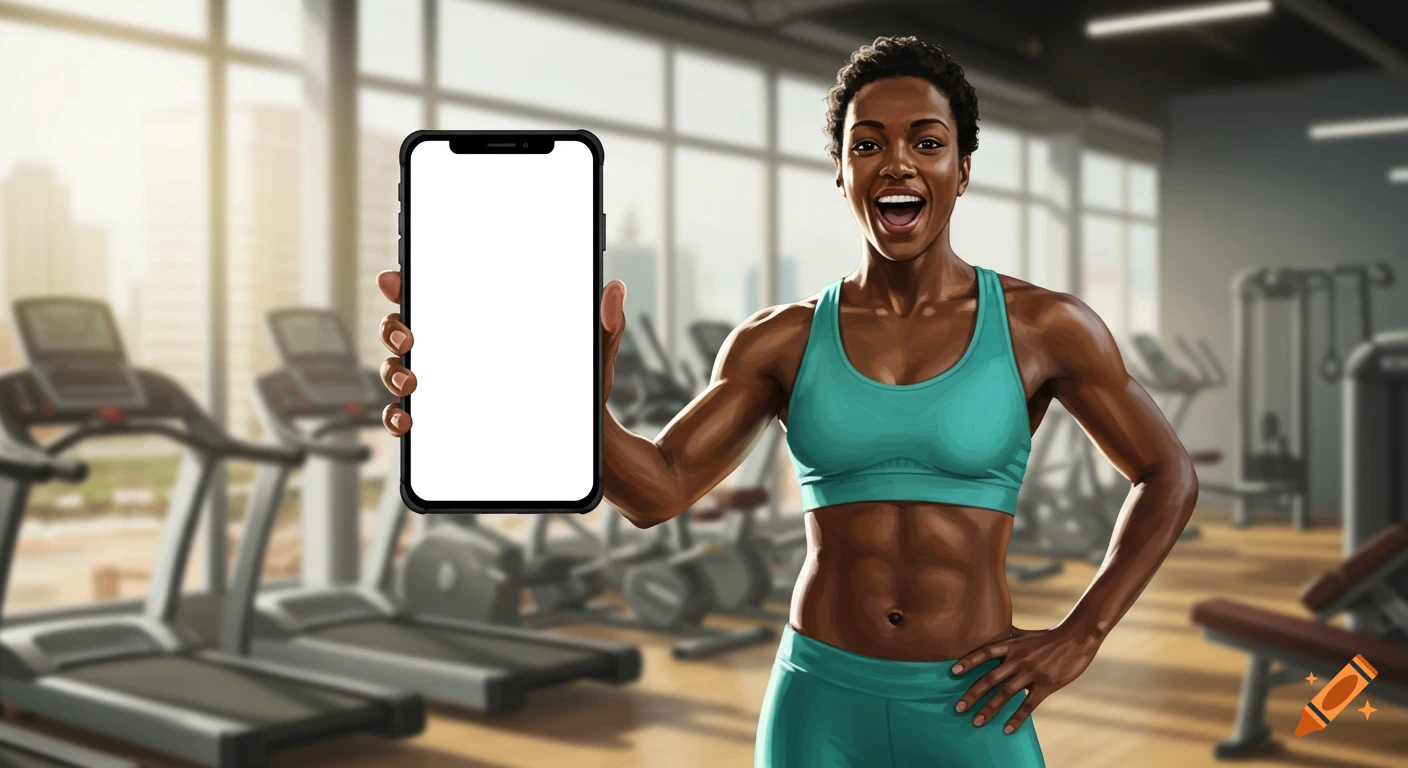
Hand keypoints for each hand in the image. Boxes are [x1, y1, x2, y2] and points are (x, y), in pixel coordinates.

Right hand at [376, 273, 627, 435]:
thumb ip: (604, 324)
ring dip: (391, 373)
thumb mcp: (594, 358)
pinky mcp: (443, 424)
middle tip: (408, 337)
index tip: (394, 279)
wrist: (586, 448)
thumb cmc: (580, 394)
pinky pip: (405, 417)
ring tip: (412, 383)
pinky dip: (396, 417)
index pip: (436, 297)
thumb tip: (615, 288)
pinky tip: (405, 421)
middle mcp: (455, 353)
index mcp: (482, 327)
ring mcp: (445, 387)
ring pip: (396, 370)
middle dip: (393, 328)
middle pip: (403, 330)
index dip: (407, 284)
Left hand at [950, 623, 1100, 733]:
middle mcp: (1018, 659)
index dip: (968, 661)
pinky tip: (1007, 729)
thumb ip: (1007, 635)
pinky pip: (1028, 705)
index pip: (985, 652)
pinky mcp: (1046, 685)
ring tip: (976, 721)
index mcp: (1012, 646)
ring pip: (1006, 694)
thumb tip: (991, 625)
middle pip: (990, 678)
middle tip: (958, 708)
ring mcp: (1031, 673)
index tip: (952, 671)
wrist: (1077, 638)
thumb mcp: (1024, 634)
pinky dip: (1017, 718)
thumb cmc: (1048, 637)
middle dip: (973, 694)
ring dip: (989, 709)